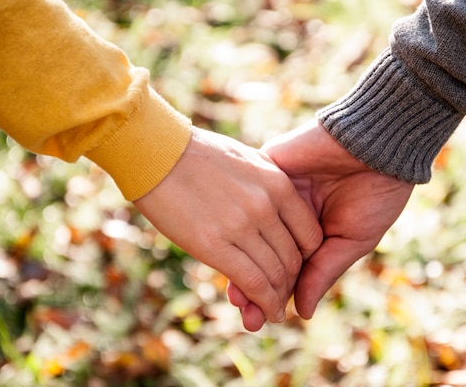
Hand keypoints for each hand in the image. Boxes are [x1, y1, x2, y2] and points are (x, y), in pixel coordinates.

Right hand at [134, 126, 322, 327]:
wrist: (156, 153)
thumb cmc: (197, 155)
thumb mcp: (246, 161)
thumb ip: (267, 186)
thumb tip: (278, 210)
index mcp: (277, 183)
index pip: (309, 234)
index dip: (306, 258)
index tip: (297, 269)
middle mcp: (266, 206)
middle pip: (293, 258)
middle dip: (291, 282)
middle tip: (285, 296)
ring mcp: (241, 225)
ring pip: (275, 274)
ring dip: (278, 298)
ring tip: (275, 310)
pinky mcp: (214, 244)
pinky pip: (252, 282)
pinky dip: (264, 303)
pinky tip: (266, 313)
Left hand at [227, 119, 412, 327]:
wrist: (379, 143)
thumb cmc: (376, 192)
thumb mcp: (353, 240)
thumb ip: (323, 272)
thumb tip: (303, 313)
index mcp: (310, 231)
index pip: (284, 267)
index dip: (272, 294)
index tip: (257, 321)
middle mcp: (287, 215)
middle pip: (261, 254)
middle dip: (252, 287)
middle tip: (245, 318)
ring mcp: (274, 193)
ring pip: (249, 233)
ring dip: (242, 263)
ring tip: (235, 297)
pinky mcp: (266, 168)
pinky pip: (247, 200)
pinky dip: (241, 230)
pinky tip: (234, 255)